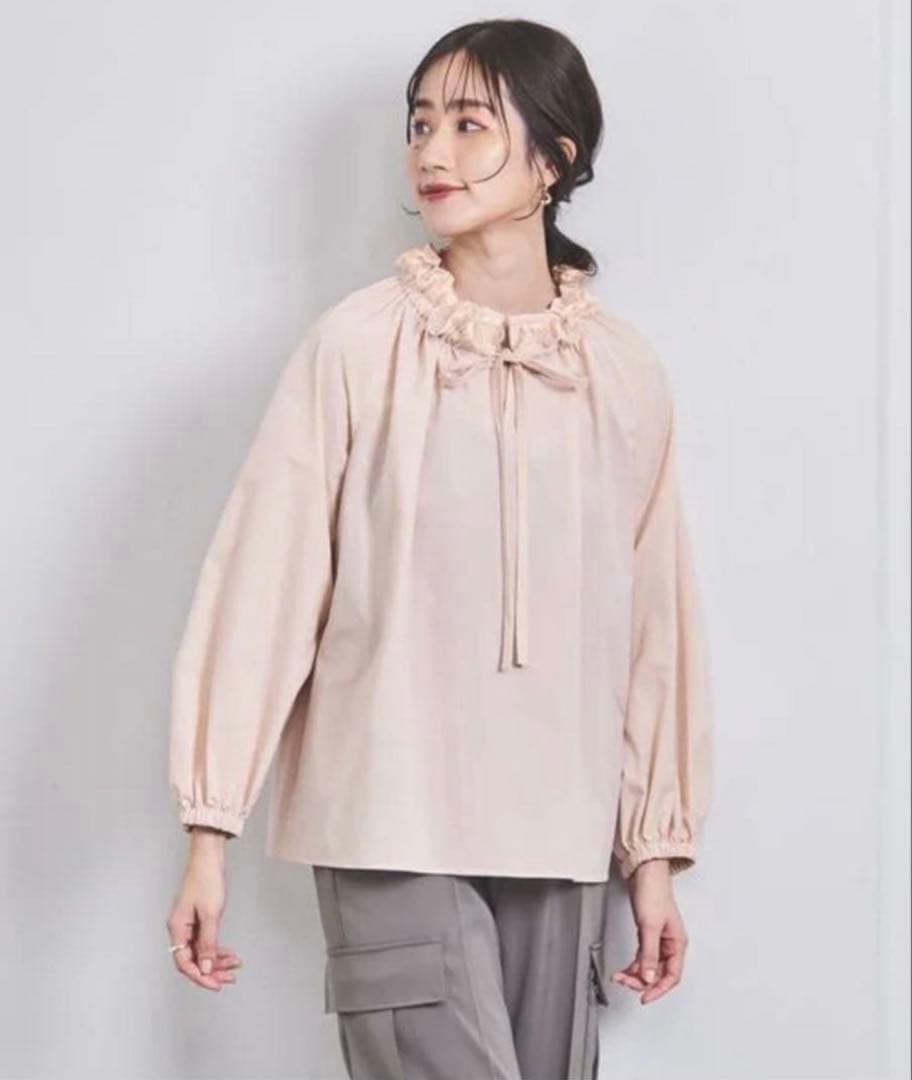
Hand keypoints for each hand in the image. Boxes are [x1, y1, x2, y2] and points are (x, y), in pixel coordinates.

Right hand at [166, 829, 242, 991]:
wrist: (208, 856)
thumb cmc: (206, 879)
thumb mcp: (210, 913)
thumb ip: (208, 943)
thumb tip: (206, 967)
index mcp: (177, 929)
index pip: (184, 963)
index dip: (200, 977)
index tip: (216, 984)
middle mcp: (180, 929)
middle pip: (193, 960)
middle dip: (211, 971)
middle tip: (229, 979)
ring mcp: (189, 924)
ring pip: (201, 951)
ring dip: (217, 960)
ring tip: (235, 965)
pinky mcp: (198, 919)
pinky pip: (206, 941)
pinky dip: (217, 948)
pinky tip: (230, 954)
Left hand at [611, 858, 687, 1004]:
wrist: (644, 873)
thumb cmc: (653, 893)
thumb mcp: (650, 927)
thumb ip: (648, 954)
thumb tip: (647, 978)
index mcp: (677, 944)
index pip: (671, 976)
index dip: (659, 990)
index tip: (645, 998)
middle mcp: (670, 944)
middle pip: (658, 973)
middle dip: (642, 981)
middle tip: (625, 983)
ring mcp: (658, 939)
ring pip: (648, 967)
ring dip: (635, 974)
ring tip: (620, 977)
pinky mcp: (647, 934)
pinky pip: (642, 957)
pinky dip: (633, 964)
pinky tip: (624, 969)